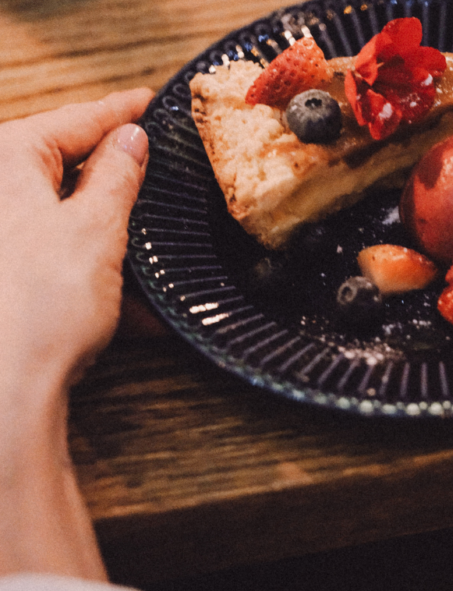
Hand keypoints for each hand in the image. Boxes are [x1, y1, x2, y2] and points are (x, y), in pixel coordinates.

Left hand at [0, 88, 153, 580]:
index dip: (119, 110)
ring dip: (118, 242)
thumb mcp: (96, 228)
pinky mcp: (14, 284)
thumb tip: (131, 139)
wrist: (5, 390)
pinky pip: (64, 266)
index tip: (149, 101)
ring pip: (71, 223)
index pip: (73, 120)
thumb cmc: (38, 306)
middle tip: (158, 169)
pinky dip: (102, 281)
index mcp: (6, 165)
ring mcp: (6, 243)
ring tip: (158, 250)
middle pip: (68, 171)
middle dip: (119, 181)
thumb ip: (117, 176)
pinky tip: (141, 310)